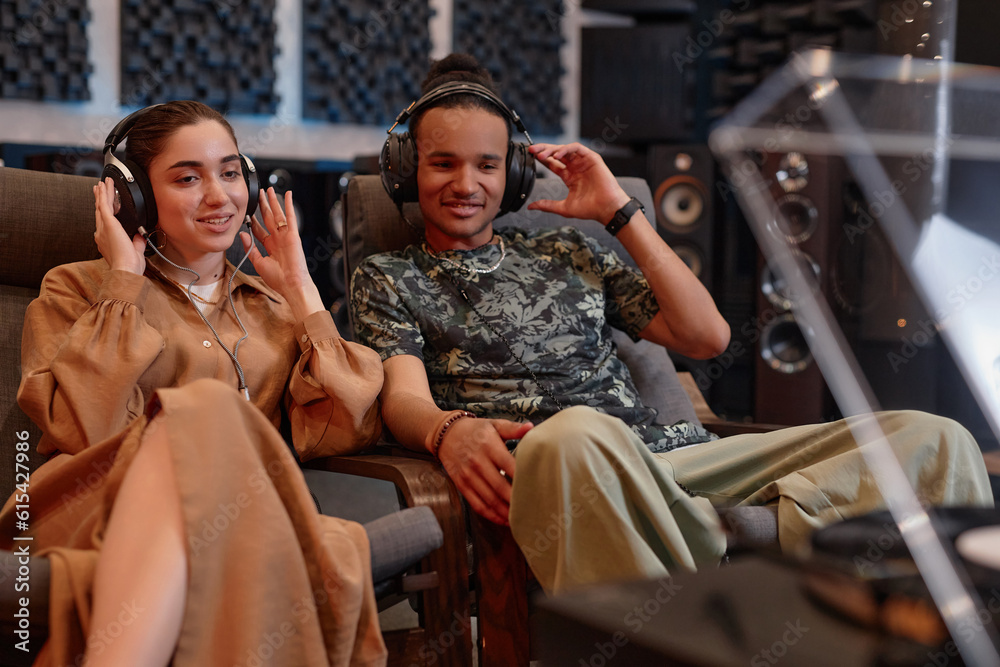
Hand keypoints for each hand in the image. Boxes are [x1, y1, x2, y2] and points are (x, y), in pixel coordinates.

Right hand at [94, 178, 145, 274]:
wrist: (125, 269)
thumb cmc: (130, 266)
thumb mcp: (135, 252)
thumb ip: (136, 243)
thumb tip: (139, 236)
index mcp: (106, 241)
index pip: (105, 223)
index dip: (104, 212)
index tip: (104, 206)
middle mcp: (102, 233)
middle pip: (100, 212)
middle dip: (100, 199)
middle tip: (98, 190)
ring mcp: (103, 228)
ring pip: (101, 205)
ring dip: (102, 193)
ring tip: (102, 184)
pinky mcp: (108, 223)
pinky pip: (104, 204)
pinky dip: (105, 193)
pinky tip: (105, 185)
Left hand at [242, 187, 324, 320]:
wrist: (291, 284)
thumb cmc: (278, 279)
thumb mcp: (258, 262)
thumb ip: (250, 248)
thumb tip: (242, 234)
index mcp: (270, 247)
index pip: (259, 230)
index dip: (252, 221)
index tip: (246, 213)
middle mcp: (278, 239)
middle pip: (268, 218)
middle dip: (263, 206)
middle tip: (259, 194)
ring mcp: (286, 236)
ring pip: (278, 214)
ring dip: (273, 202)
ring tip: (269, 190)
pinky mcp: (293, 234)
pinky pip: (291, 216)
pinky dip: (289, 205)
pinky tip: (288, 195)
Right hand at [437, 418, 533, 525]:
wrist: (446, 434)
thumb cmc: (475, 430)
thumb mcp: (494, 424)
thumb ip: (513, 428)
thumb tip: (531, 427)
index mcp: (489, 446)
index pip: (509, 465)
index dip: (523, 478)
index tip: (537, 488)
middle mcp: (478, 462)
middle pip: (500, 486)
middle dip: (516, 500)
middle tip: (532, 508)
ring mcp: (468, 475)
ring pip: (489, 499)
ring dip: (505, 512)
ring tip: (520, 518)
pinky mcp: (461, 485)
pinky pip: (477, 504)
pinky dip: (491, 515)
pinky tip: (503, 520)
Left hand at [528, 143, 630, 224]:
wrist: (606, 208)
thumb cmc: (590, 209)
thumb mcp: (563, 207)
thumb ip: (547, 205)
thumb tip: (531, 207)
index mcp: (570, 177)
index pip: (553, 164)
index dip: (542, 159)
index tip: (531, 157)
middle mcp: (576, 168)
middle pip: (557, 153)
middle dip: (544, 150)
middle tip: (532, 150)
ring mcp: (584, 162)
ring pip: (565, 149)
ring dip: (552, 149)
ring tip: (542, 155)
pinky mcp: (592, 158)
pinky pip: (577, 148)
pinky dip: (566, 149)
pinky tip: (557, 155)